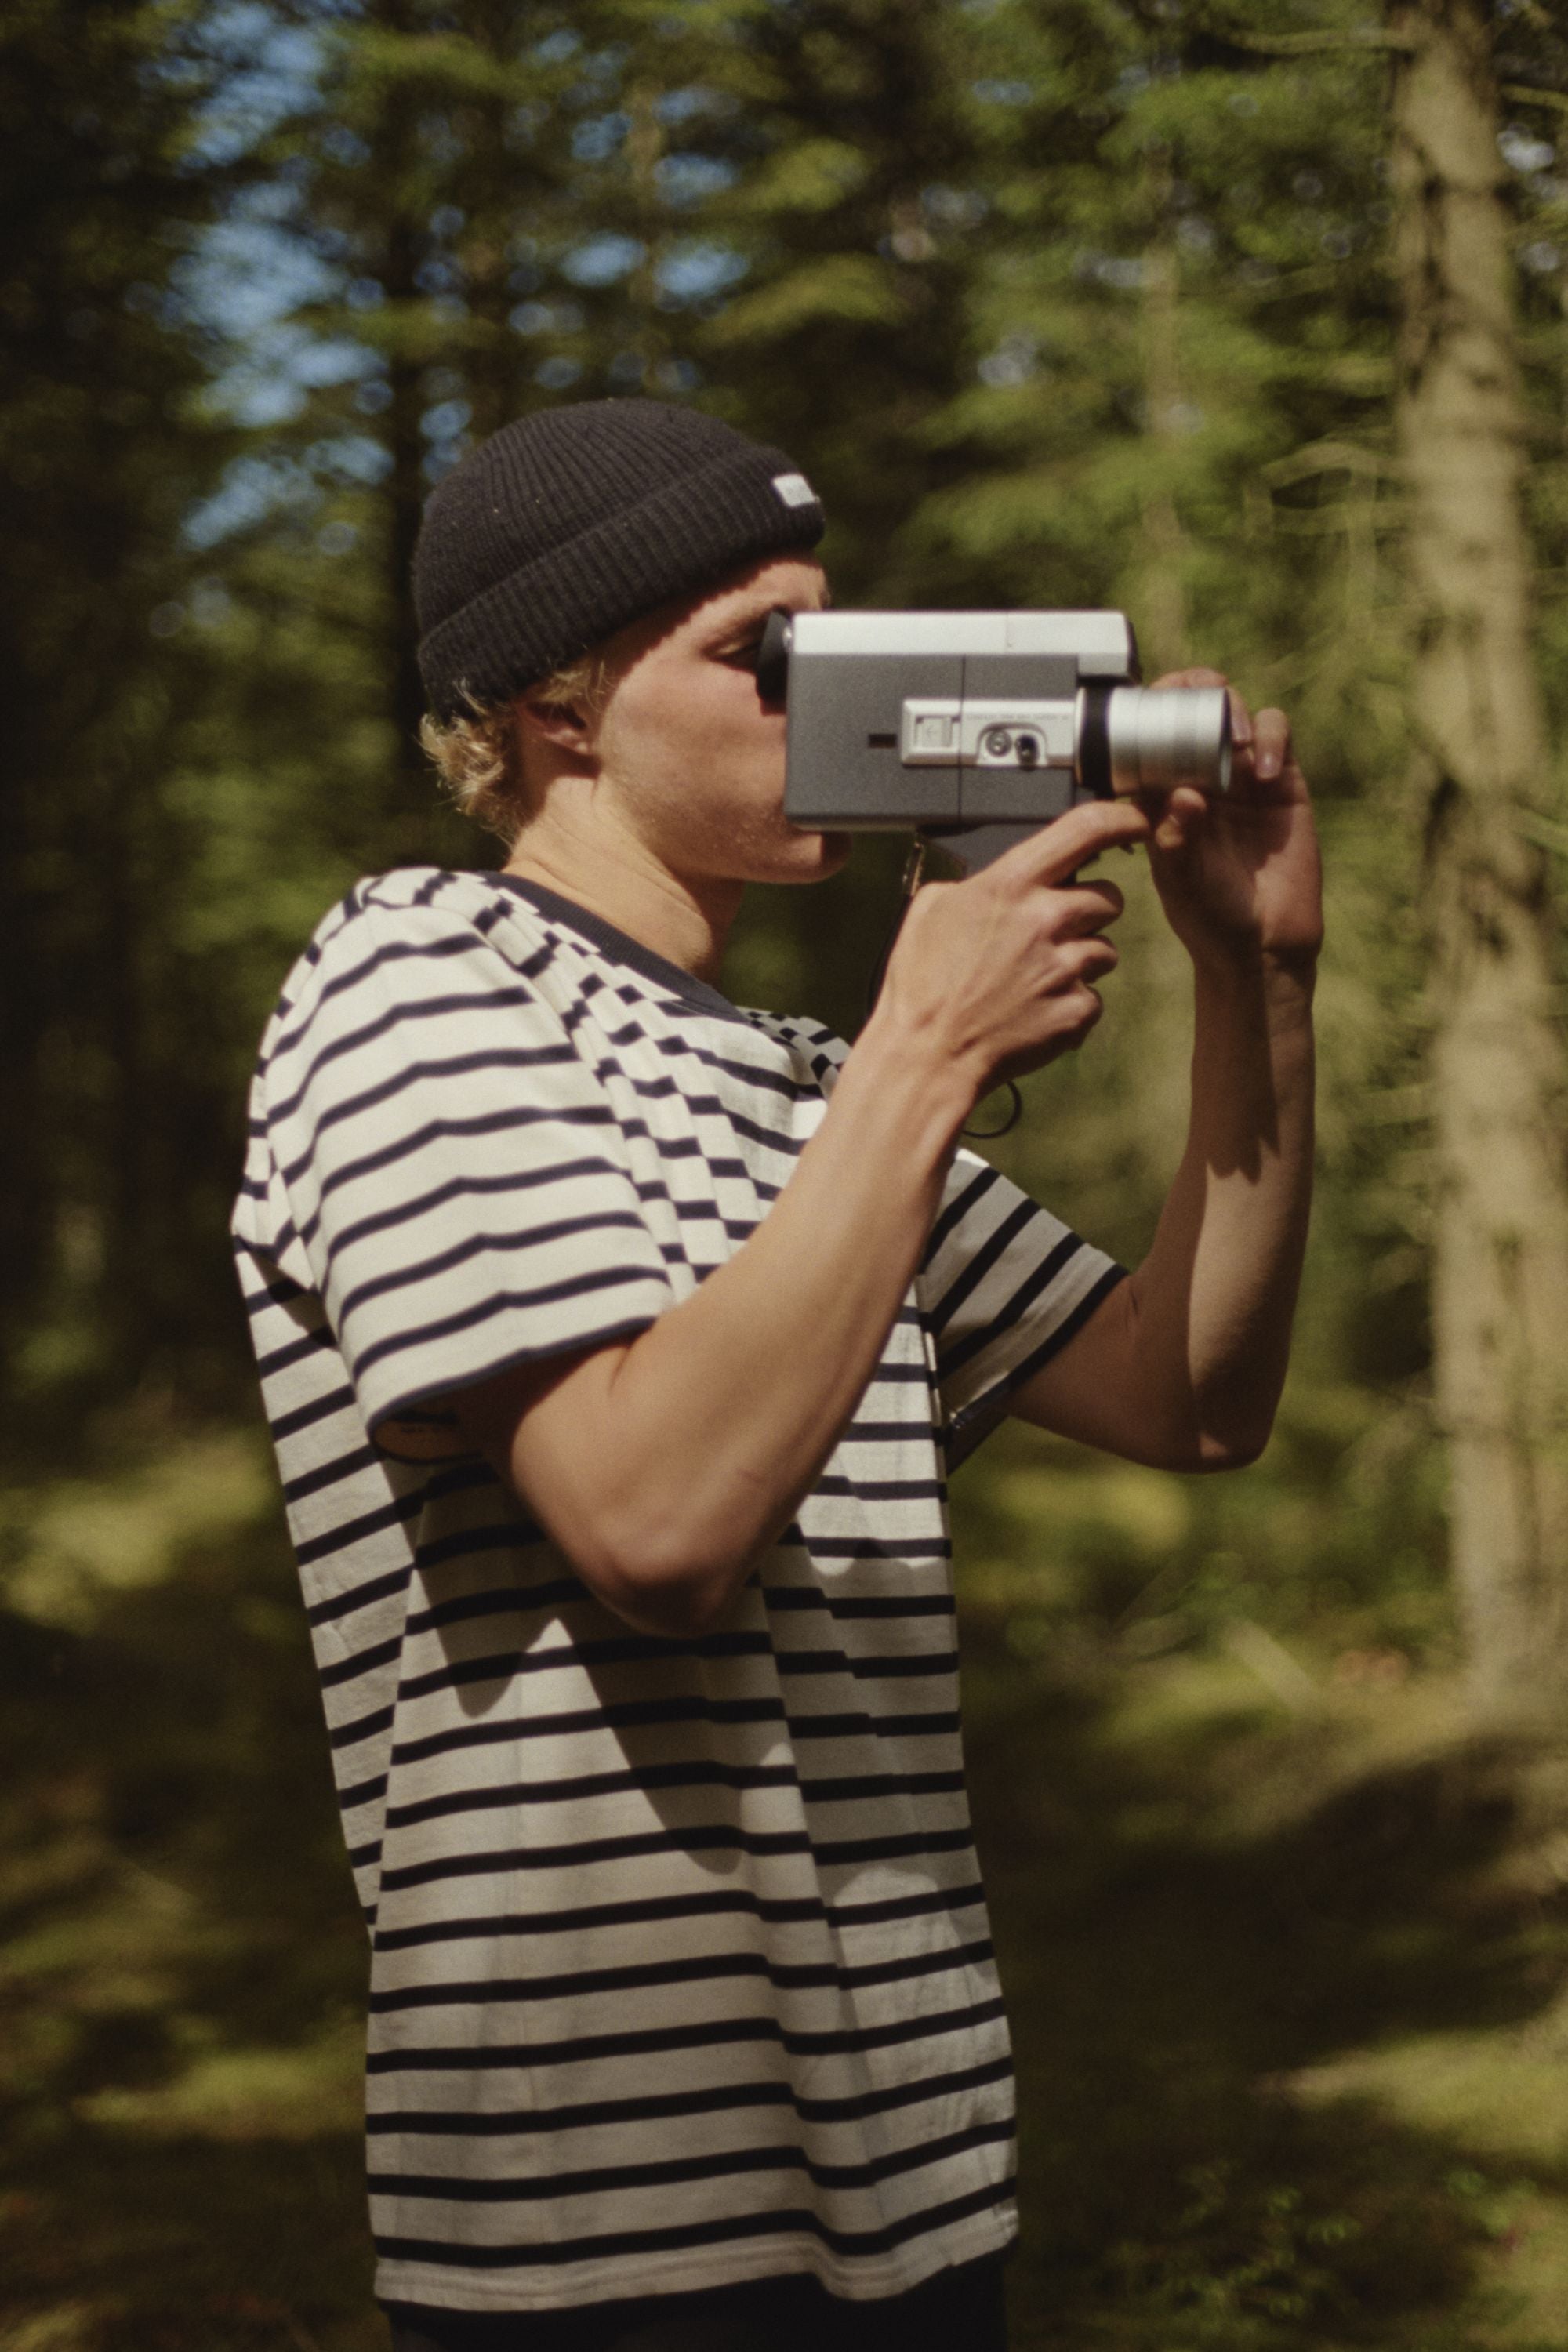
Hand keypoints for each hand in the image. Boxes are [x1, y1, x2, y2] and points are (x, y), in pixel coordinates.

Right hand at [873, 796, 1151, 1097]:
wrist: (928, 1056)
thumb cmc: (921, 986)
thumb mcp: (930, 910)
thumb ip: (975, 886)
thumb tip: (993, 884)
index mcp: (1011, 885)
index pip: (1085, 829)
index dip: (1122, 819)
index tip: (1138, 821)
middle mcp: (1047, 919)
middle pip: (1110, 897)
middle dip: (1091, 911)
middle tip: (1056, 931)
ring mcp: (1066, 968)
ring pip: (1106, 950)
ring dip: (1082, 960)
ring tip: (1037, 979)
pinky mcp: (1075, 1011)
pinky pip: (1093, 998)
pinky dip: (1071, 1005)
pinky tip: (1036, 1011)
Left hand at [1141, 668, 1323, 974]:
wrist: (1262, 945)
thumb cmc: (1210, 917)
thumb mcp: (1180, 881)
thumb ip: (1174, 839)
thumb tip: (1181, 794)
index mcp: (1160, 793)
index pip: (1148, 733)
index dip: (1150, 710)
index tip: (1154, 712)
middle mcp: (1198, 775)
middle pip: (1192, 706)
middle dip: (1193, 692)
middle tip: (1199, 705)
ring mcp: (1241, 775)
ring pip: (1234, 710)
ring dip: (1231, 711)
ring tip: (1234, 744)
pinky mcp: (1282, 781)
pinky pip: (1275, 732)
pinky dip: (1270, 737)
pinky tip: (1266, 773)